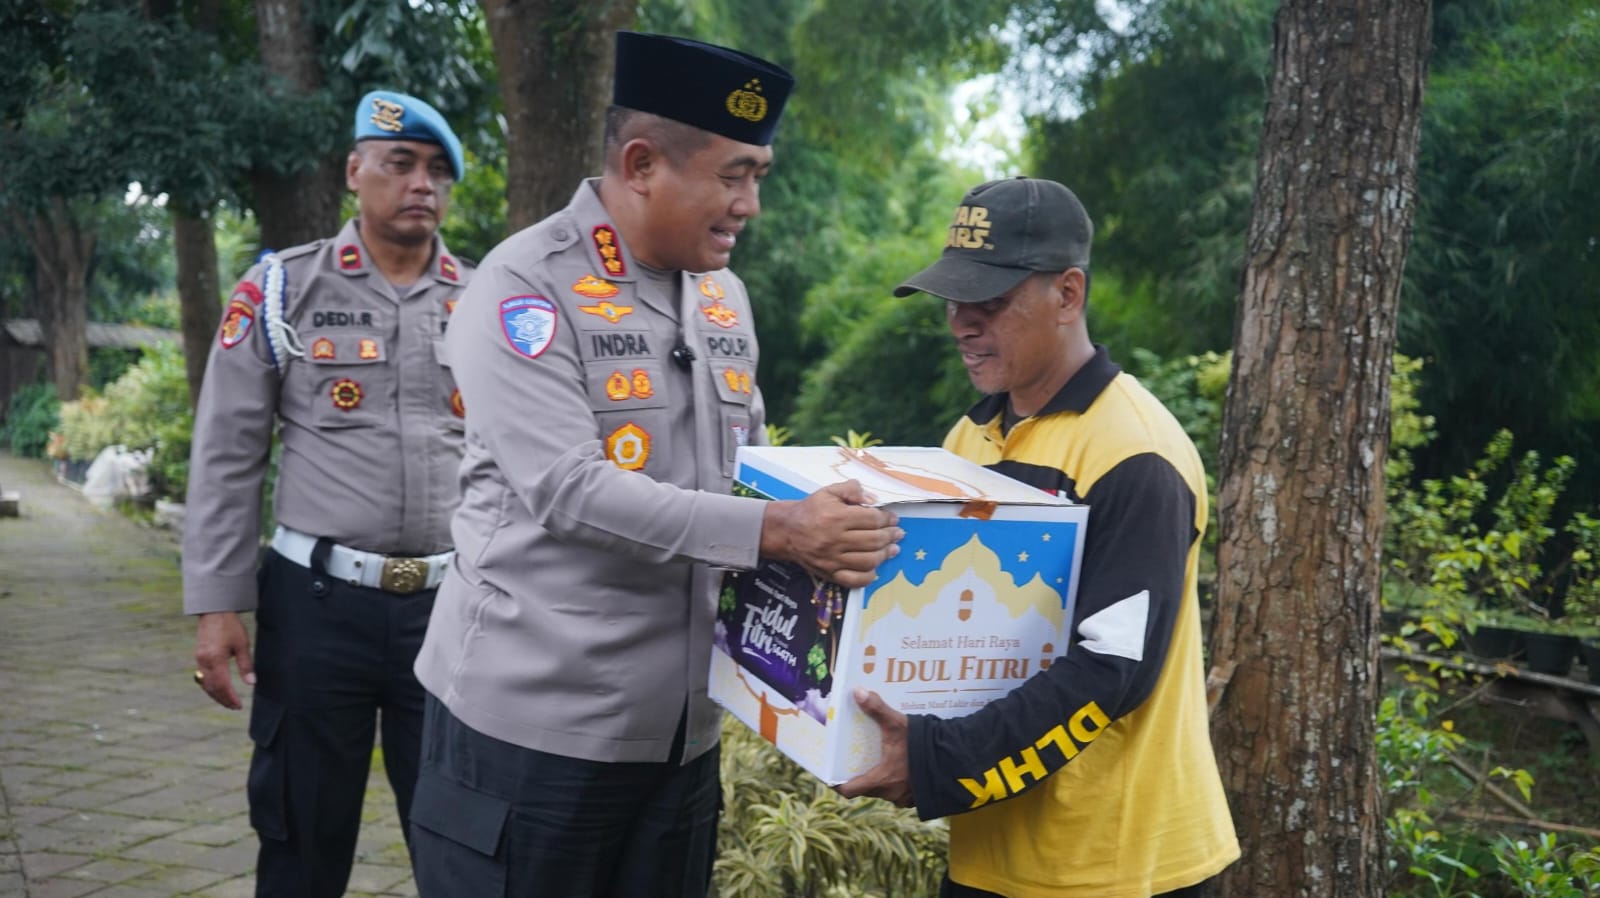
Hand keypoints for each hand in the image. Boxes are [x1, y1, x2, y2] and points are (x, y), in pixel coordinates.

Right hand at [193, 611, 254, 709]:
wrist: (214, 611)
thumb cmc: (230, 626)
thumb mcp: (242, 644)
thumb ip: (246, 664)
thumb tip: (251, 683)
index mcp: (215, 659)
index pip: (222, 685)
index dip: (230, 697)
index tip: (238, 705)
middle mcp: (204, 661)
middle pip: (212, 688)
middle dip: (223, 699)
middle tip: (234, 707)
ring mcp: (199, 659)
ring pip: (205, 684)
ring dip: (216, 694)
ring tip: (227, 701)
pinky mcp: (198, 656)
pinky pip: (203, 677)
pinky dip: (210, 686)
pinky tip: (218, 689)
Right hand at [760, 481, 902, 587]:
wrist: (786, 531)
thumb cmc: (811, 510)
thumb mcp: (828, 491)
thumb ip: (851, 489)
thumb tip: (873, 500)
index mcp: (837, 517)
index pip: (872, 519)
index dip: (887, 519)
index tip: (892, 519)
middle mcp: (835, 539)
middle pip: (873, 540)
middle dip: (890, 536)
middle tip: (897, 533)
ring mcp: (832, 559)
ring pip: (868, 561)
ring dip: (884, 555)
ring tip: (892, 549)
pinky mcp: (829, 573)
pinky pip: (854, 580)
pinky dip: (869, 576)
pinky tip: (875, 568)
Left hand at [836, 688, 913, 806]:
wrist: (956, 760)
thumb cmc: (924, 745)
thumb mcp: (898, 725)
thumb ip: (877, 709)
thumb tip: (858, 693)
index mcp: (880, 780)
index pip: (849, 790)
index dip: (838, 782)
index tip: (832, 774)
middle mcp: (891, 794)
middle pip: (867, 789)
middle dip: (861, 776)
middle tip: (857, 761)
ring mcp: (907, 798)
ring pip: (885, 791)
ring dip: (882, 779)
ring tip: (881, 761)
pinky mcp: (920, 797)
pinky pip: (903, 792)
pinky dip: (899, 782)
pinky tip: (904, 767)